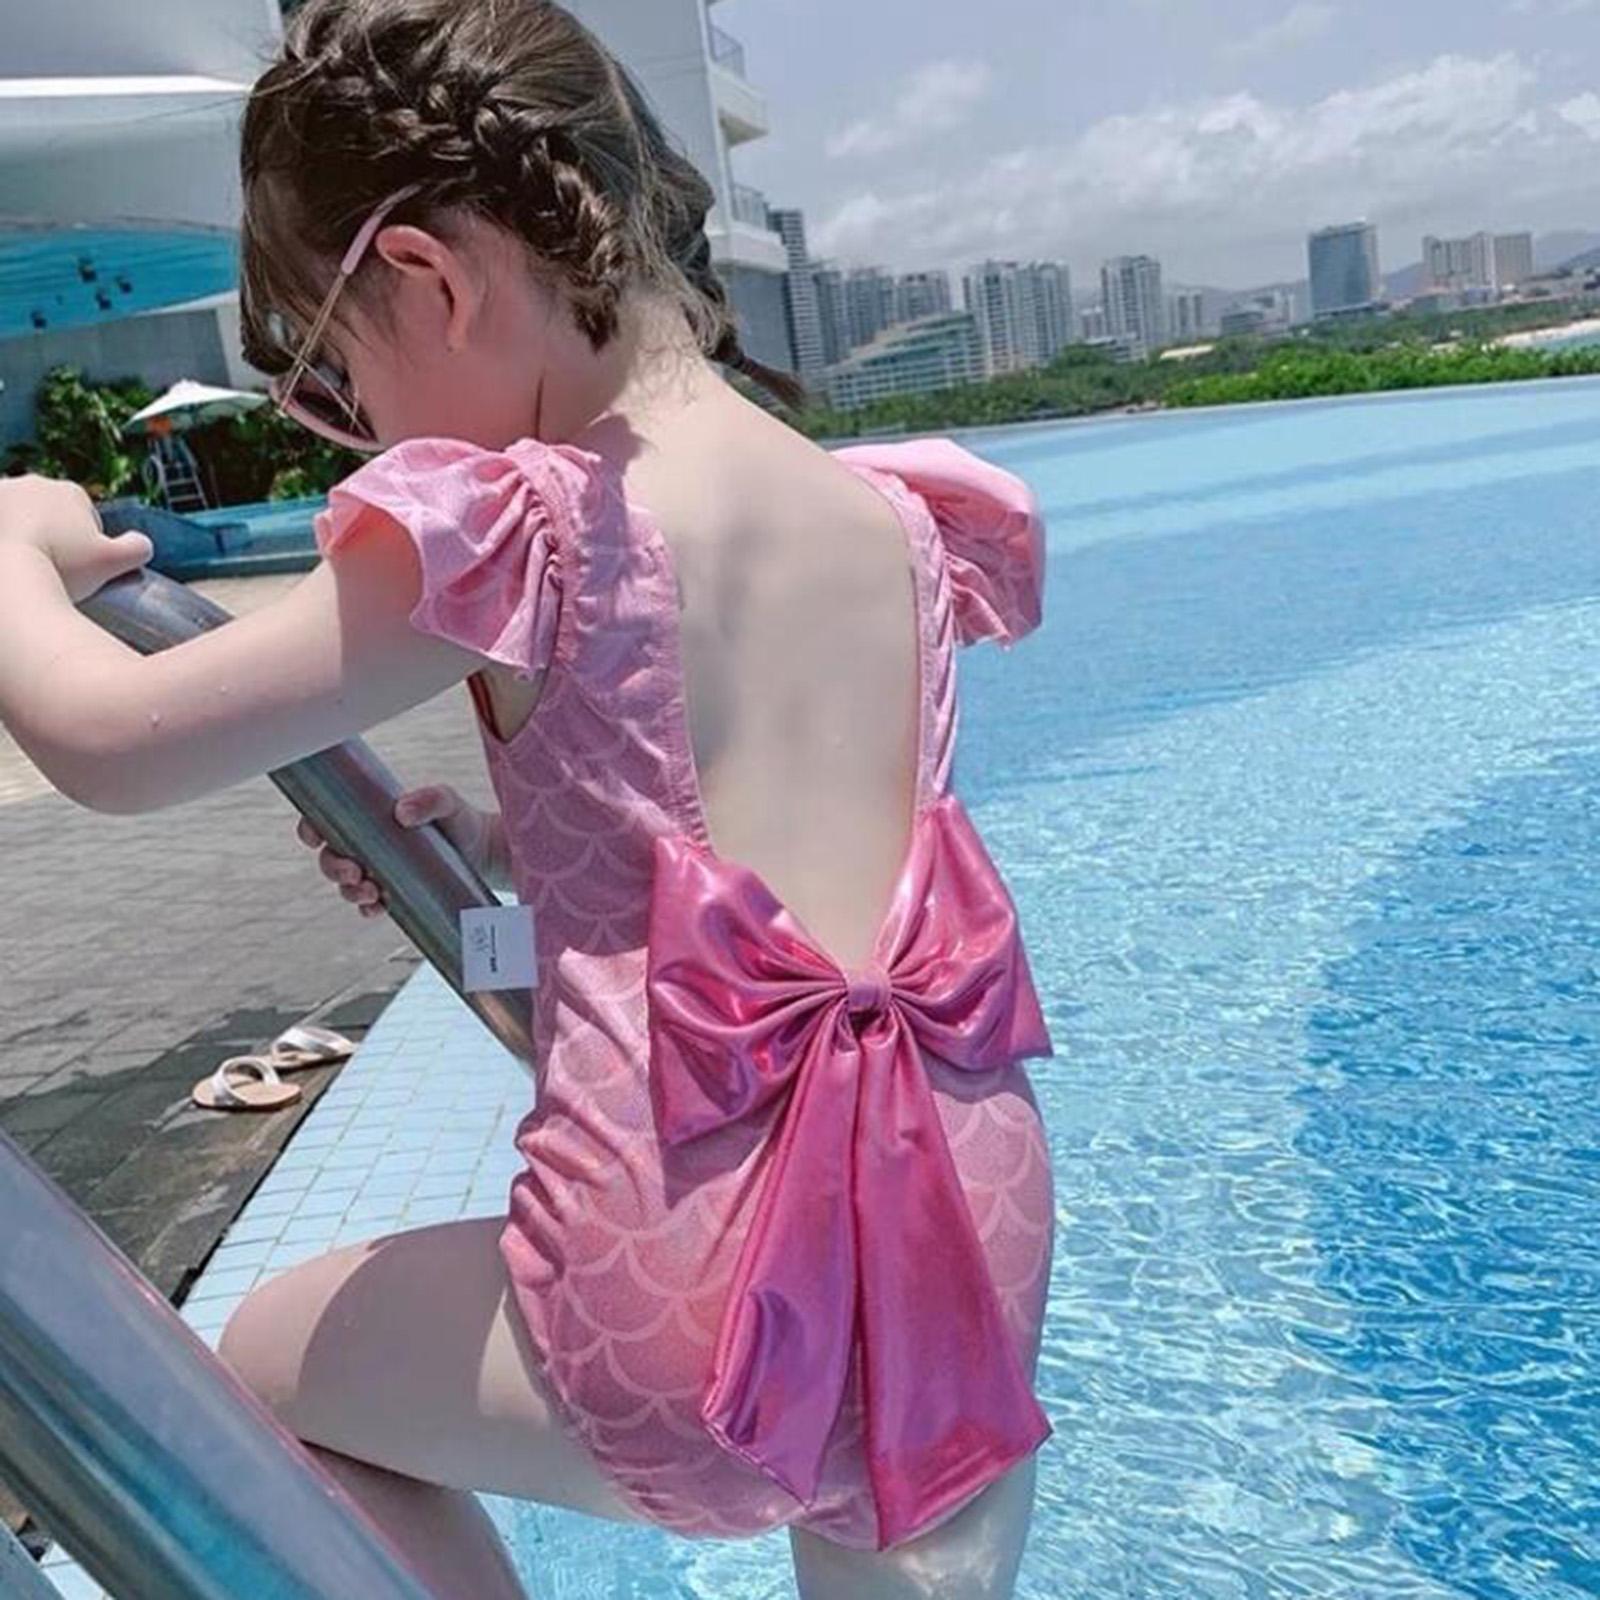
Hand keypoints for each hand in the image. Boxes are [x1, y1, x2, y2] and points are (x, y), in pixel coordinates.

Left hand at [0, 475, 152, 602]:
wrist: (7, 579)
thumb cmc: (62, 569)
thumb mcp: (115, 562)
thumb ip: (138, 548)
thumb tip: (142, 544)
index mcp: (71, 491)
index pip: (84, 517)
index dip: (85, 544)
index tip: (77, 566)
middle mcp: (34, 482)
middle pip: (50, 513)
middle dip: (52, 535)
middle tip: (52, 566)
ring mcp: (2, 493)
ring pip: (20, 516)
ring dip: (24, 534)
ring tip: (26, 564)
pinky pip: (3, 525)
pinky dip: (6, 539)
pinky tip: (9, 559)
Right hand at [295, 784, 506, 917]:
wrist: (485, 851)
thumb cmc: (460, 820)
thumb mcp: (448, 803)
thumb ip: (431, 799)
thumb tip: (402, 812)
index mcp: (369, 817)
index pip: (326, 820)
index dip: (310, 829)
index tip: (314, 836)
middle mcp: (368, 845)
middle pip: (330, 857)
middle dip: (333, 868)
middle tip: (355, 872)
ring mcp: (379, 871)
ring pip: (346, 885)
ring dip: (349, 892)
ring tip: (372, 891)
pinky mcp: (395, 893)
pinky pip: (370, 905)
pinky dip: (368, 909)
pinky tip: (378, 908)